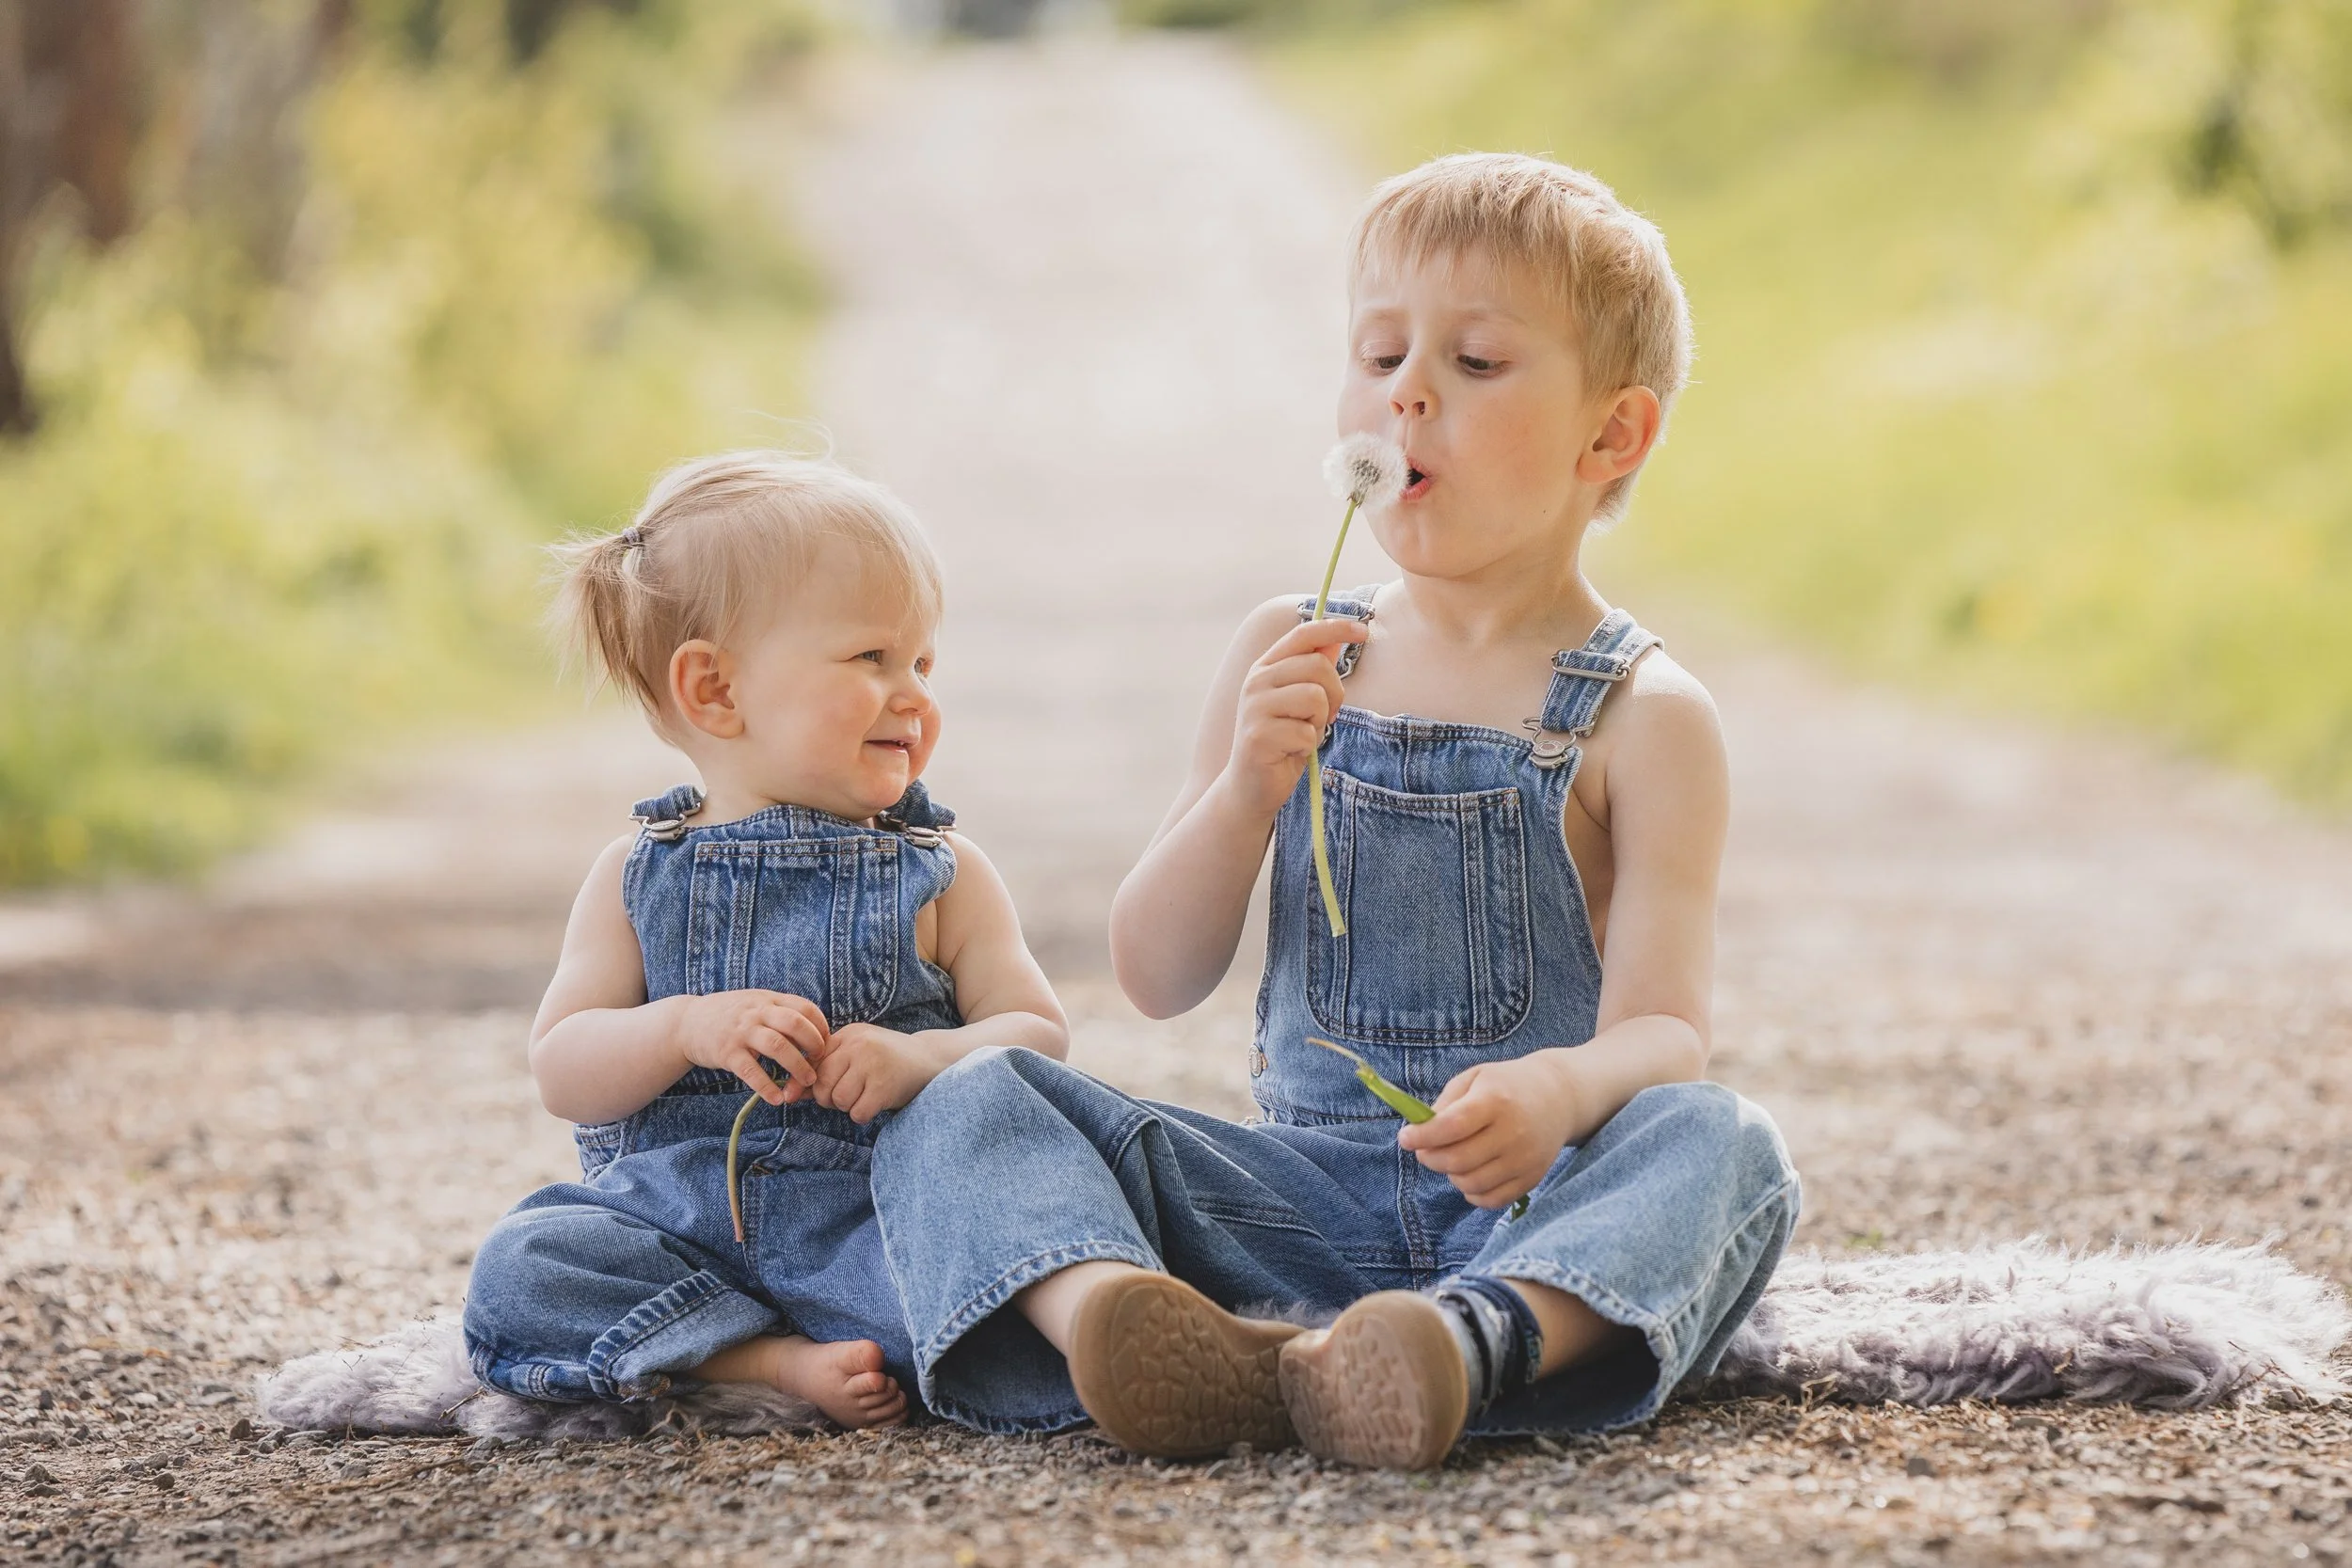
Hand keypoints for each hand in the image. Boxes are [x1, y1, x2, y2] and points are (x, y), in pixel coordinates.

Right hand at [672, 990, 828, 1105]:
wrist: (685, 1022)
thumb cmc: (728, 1015)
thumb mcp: (754, 1003)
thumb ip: (779, 1011)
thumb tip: (813, 1029)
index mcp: (767, 999)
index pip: (805, 1007)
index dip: (821, 1026)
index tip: (826, 1043)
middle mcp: (757, 1012)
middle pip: (795, 1024)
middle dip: (814, 1044)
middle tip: (819, 1062)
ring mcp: (741, 1032)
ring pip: (778, 1046)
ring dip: (797, 1066)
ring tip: (806, 1082)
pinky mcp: (727, 1052)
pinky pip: (751, 1071)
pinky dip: (767, 1087)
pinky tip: (777, 1099)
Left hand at [813, 1022, 946, 1123]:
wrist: (932, 1060)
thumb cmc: (888, 1060)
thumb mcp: (857, 1055)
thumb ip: (826, 1070)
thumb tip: (789, 1093)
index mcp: (849, 1034)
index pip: (814, 1063)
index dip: (810, 1083)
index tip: (810, 1093)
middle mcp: (858, 1045)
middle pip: (822, 1084)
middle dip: (830, 1098)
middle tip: (848, 1095)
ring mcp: (872, 1064)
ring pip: (839, 1100)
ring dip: (849, 1106)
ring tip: (865, 1096)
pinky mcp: (883, 1086)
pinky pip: (857, 1112)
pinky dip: (863, 1114)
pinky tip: (876, 1103)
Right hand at [1221, 617, 1367, 814]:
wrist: (1251, 786)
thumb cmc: (1282, 741)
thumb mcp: (1301, 702)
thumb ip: (1314, 670)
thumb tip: (1336, 638)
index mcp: (1266, 667)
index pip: (1303, 634)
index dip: (1336, 627)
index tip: (1364, 630)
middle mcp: (1256, 682)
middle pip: (1317, 666)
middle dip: (1334, 694)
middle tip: (1324, 717)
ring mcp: (1254, 708)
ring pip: (1315, 697)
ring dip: (1320, 721)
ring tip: (1303, 734)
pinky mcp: (1259, 736)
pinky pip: (1307, 732)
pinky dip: (1309, 746)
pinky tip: (1291, 753)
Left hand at [1397, 1054, 1584, 1208]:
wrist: (1559, 1096)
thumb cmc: (1507, 1085)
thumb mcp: (1475, 1078)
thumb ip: (1446, 1103)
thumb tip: (1421, 1132)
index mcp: (1495, 1100)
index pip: (1452, 1126)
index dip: (1422, 1136)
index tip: (1405, 1138)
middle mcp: (1513, 1132)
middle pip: (1459, 1160)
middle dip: (1430, 1158)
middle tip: (1424, 1150)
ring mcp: (1525, 1159)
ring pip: (1472, 1184)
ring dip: (1450, 1175)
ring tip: (1450, 1159)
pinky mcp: (1532, 1178)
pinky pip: (1492, 1199)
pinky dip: (1472, 1193)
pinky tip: (1469, 1174)